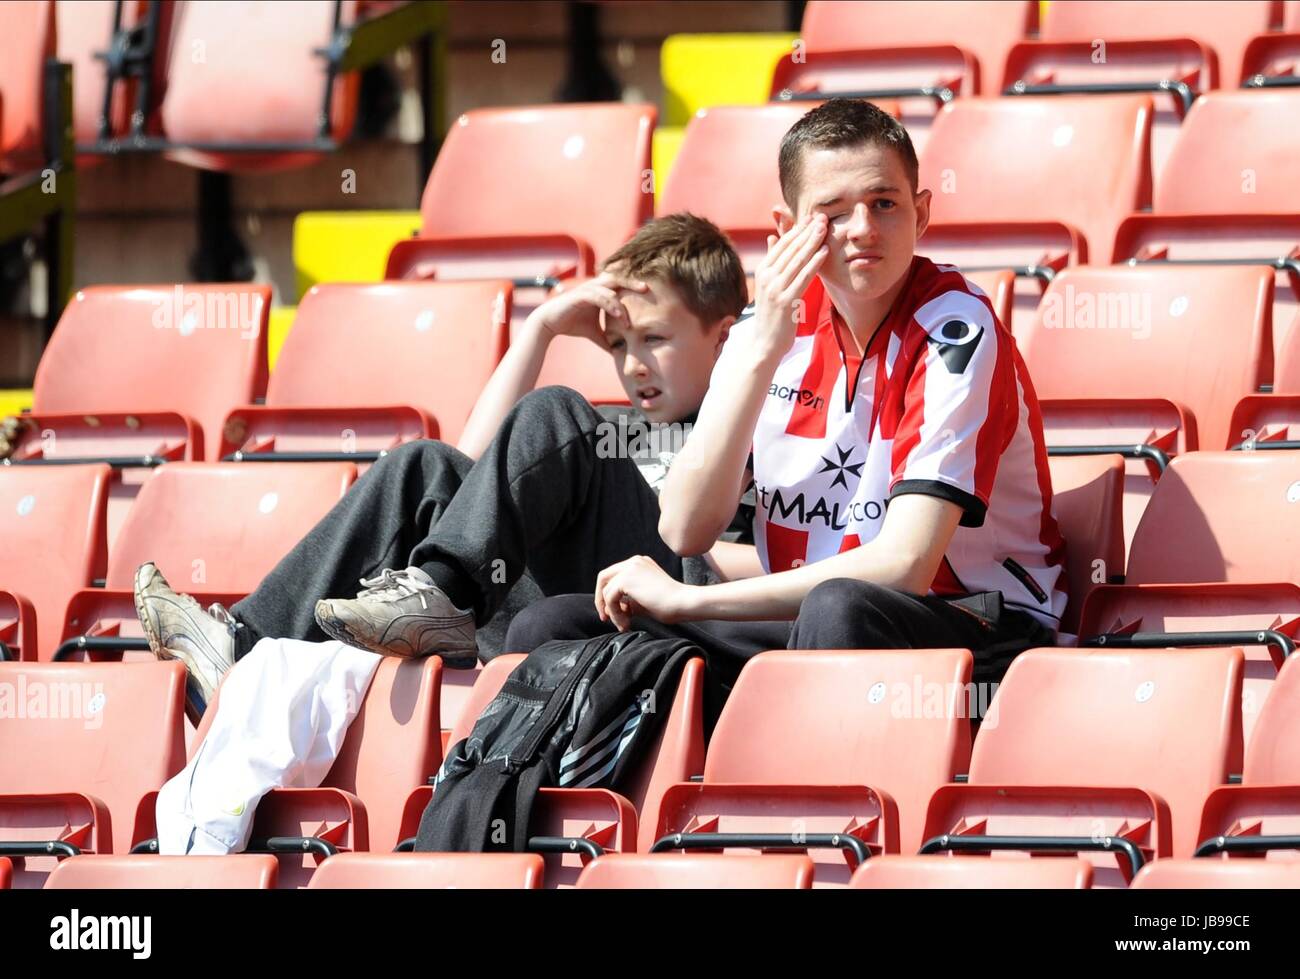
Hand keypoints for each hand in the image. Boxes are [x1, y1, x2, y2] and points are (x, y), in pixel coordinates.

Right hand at [526, 272, 649, 347]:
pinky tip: (618, 315)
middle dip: (632, 282)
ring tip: (630, 318)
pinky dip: (610, 304)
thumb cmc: (571, 325)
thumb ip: (607, 338)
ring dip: (622, 303)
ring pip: (610, 288)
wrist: (549, 324)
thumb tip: (618, 353)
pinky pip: (599, 296)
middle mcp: (594, 287)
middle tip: (647, 288)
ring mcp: (587, 289)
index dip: (633, 286)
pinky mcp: (580, 295)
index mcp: (600, 292)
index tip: (649, 293)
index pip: (620, 284)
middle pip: (618, 279)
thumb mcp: (594, 333)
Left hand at [594, 556, 694, 630]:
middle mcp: (633, 562)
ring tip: (624, 625)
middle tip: (605, 618)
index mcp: (639, 564)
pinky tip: (626, 622)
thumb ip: (628, 601)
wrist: (683, 603)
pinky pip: (609, 597)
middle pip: (604, 578)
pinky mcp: (627, 578)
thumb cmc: (670, 605)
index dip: (608, 596)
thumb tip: (611, 609)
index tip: (612, 614)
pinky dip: (614, 612)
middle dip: (601, 600)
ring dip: (611, 611)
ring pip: (606, 590)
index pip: (613, 576)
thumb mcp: (644, 601)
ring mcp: (630, 568)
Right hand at [751, 213, 828, 359]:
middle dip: (807, 231)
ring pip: (797, 260)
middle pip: (791, 249)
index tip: (811, 217)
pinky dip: (814, 263)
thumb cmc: (769, 316)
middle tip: (822, 215)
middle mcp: (767, 277)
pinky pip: (803, 277)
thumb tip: (773, 237)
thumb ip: (772, 261)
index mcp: (763, 271)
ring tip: (825, 227)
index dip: (798, 229)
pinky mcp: (786, 301)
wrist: (763, 344)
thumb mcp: (768, 286)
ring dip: (812, 242)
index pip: (782, 245)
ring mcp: (776, 289)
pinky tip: (823, 251)